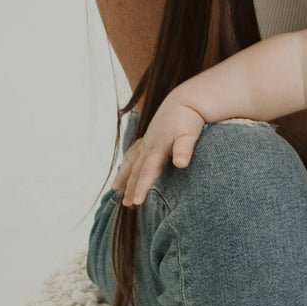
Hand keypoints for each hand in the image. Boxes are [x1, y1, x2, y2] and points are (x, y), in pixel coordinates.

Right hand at [111, 92, 206, 209]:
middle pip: (137, 170)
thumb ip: (185, 149)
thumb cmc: (189, 119)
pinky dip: (128, 163)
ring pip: (132, 161)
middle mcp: (149, 146)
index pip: (148, 171)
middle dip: (130, 187)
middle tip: (126, 205)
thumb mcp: (190, 134)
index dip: (141, 186)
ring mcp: (147, 142)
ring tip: (116, 190)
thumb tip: (181, 163)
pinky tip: (125, 168)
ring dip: (124, 176)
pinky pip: (134, 153)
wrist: (185, 100)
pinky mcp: (149, 138)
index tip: (136, 201)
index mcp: (158, 148)